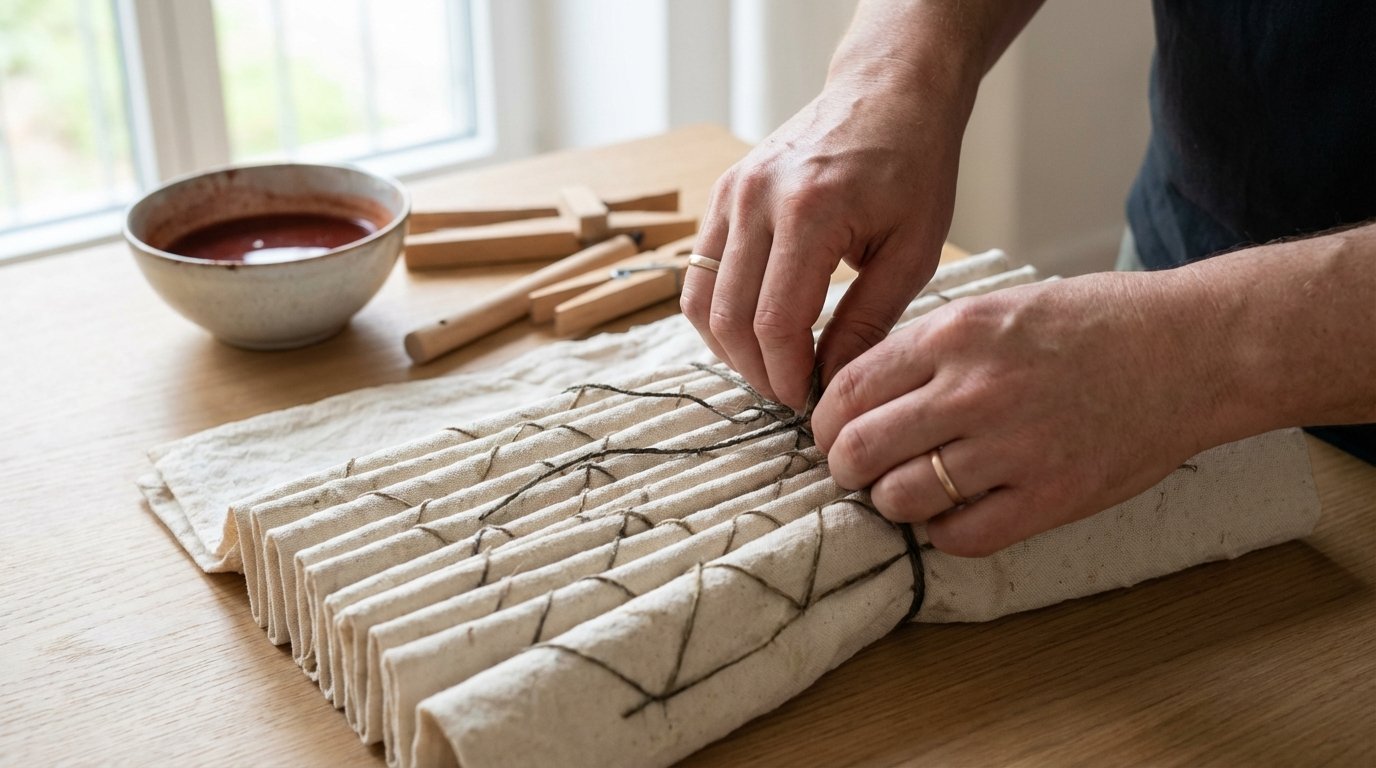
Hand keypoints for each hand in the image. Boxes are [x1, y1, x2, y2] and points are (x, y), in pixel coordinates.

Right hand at [680, 63, 973, 410]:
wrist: (888, 92)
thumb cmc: (913, 166)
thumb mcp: (914, 251)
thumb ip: (869, 321)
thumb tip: (834, 383)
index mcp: (811, 212)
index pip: (775, 323)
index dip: (788, 376)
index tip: (810, 401)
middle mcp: (757, 199)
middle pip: (729, 320)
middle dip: (759, 372)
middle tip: (793, 393)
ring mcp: (731, 193)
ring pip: (701, 301)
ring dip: (730, 349)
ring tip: (773, 367)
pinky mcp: (722, 194)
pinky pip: (699, 272)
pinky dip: (720, 313)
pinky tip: (756, 330)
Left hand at [811, 272, 1239, 555]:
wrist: (1190, 350)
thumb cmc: (1094, 324)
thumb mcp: (997, 309)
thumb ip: (929, 349)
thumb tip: (861, 394)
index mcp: (953, 335)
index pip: (846, 391)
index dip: (825, 423)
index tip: (832, 435)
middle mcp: (972, 390)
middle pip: (858, 450)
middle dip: (845, 469)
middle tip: (859, 473)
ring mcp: (1011, 447)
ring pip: (900, 498)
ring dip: (892, 503)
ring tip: (909, 493)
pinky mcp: (1049, 496)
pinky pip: (960, 536)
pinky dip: (943, 534)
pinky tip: (956, 514)